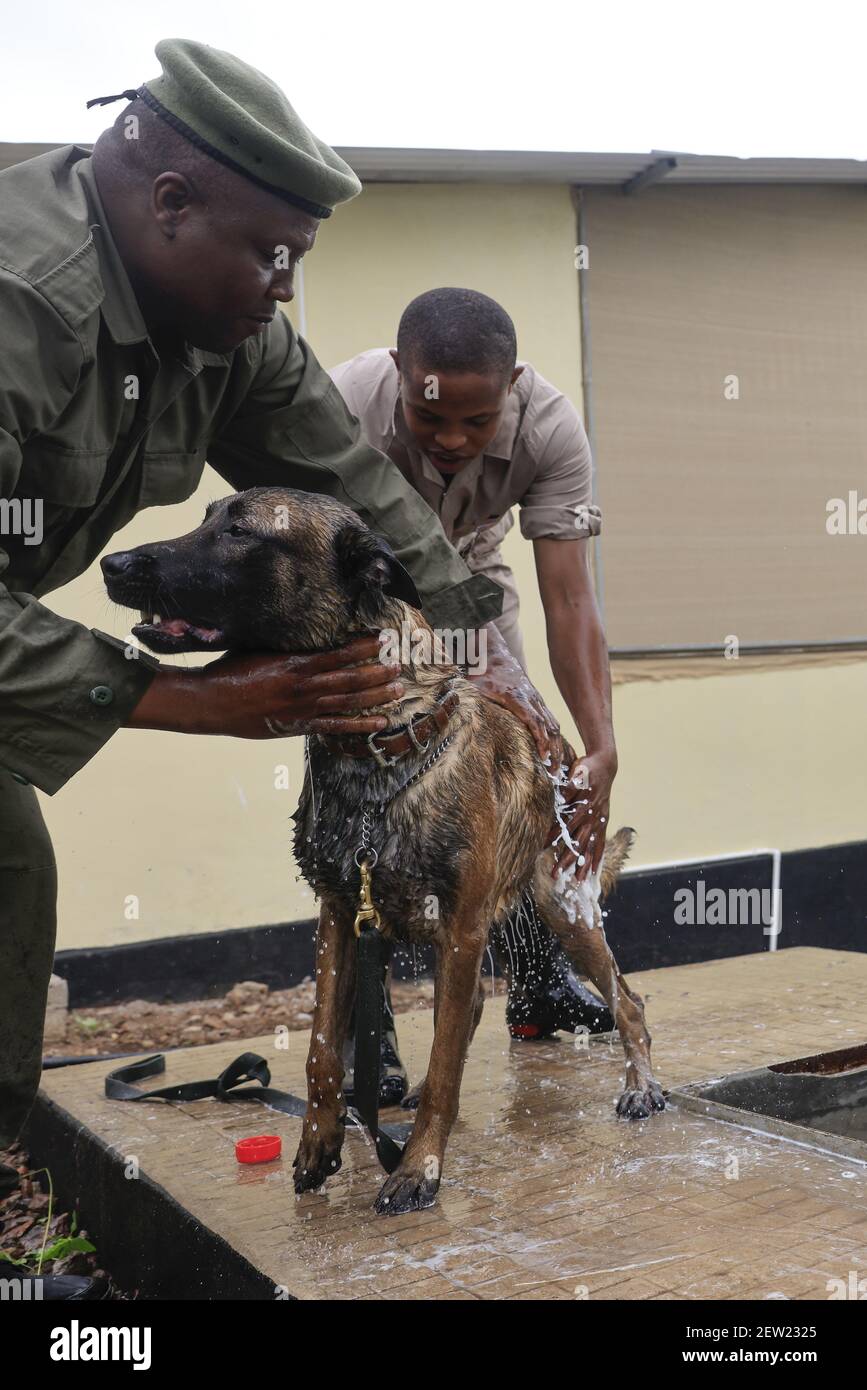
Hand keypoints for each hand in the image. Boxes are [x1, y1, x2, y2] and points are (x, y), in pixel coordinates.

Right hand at [127, 635, 403, 737]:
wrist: (212, 702)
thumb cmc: (232, 670)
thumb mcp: (259, 646)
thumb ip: (285, 641)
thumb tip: (304, 623)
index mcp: (295, 663)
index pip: (339, 653)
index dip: (364, 647)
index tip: (384, 639)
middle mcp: (304, 686)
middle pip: (351, 679)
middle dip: (378, 672)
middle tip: (401, 665)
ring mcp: (304, 708)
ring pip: (348, 702)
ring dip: (376, 696)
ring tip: (398, 690)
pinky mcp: (299, 725)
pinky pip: (336, 726)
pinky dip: (359, 725)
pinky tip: (379, 722)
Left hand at [468, 645, 562, 769]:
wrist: (493, 655)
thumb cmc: (482, 674)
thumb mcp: (474, 689)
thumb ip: (471, 706)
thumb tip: (459, 722)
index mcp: (517, 698)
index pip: (535, 721)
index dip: (541, 739)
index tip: (543, 756)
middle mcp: (532, 699)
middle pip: (551, 726)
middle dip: (555, 750)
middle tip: (554, 771)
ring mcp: (537, 700)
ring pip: (554, 724)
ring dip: (557, 745)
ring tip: (556, 767)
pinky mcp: (537, 701)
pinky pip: (551, 720)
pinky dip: (555, 737)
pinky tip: (553, 751)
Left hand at [549, 746, 616, 881]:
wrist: (605, 764)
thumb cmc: (584, 769)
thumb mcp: (573, 775)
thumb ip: (565, 789)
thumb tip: (553, 800)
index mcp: (582, 805)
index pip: (565, 825)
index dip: (554, 837)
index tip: (542, 849)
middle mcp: (592, 816)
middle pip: (578, 842)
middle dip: (567, 859)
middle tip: (556, 874)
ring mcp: (599, 820)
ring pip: (590, 846)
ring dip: (583, 864)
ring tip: (577, 881)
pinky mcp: (603, 821)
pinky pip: (600, 842)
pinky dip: (597, 857)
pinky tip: (593, 871)